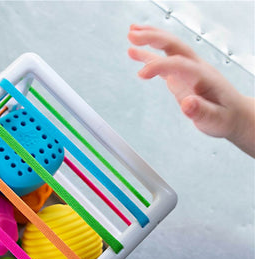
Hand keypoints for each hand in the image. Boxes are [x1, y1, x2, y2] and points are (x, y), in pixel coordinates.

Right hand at [128, 24, 254, 156]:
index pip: (178, 64)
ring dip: (150, 38)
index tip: (141, 74)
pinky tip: (136, 53)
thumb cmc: (225, 117)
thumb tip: (187, 104)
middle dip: (153, 37)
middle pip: (174, 46)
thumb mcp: (215, 119)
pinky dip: (150, 55)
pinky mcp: (182, 75)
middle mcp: (196, 68)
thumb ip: (201, 111)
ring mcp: (188, 70)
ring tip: (131, 34)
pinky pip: (165, 60)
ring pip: (169, 48)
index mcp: (203, 76)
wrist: (233, 114)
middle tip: (132, 35)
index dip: (159, 66)